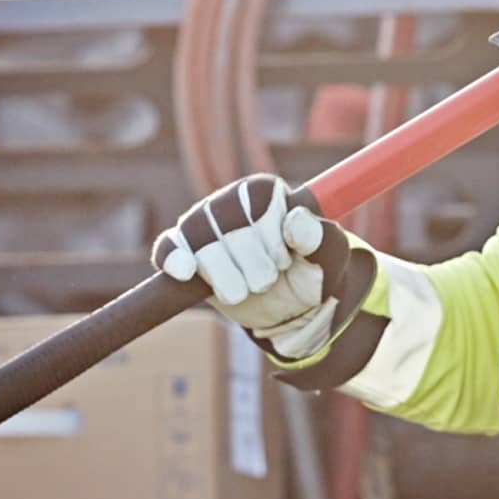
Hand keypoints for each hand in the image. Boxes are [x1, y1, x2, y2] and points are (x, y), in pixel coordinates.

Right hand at [152, 174, 341, 359]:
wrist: (292, 307)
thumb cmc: (312, 271)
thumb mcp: (330, 255)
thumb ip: (319, 237)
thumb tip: (295, 219)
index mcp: (263, 191)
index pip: (254, 209)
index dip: (268, 243)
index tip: (285, 261)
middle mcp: (229, 200)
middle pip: (225, 227)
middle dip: (249, 265)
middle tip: (268, 280)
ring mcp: (202, 224)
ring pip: (199, 243)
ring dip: (225, 276)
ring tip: (245, 291)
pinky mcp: (183, 251)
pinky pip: (169, 248)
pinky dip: (173, 259)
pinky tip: (184, 273)